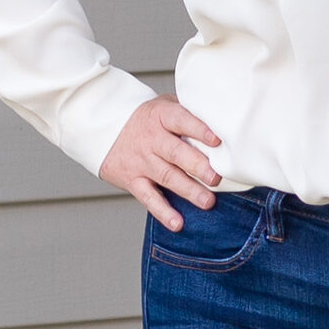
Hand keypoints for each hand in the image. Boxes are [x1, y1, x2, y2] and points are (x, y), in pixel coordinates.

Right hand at [99, 95, 222, 228]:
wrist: (104, 128)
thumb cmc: (146, 119)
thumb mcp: (164, 105)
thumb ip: (189, 112)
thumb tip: (224, 119)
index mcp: (161, 116)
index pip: (181, 120)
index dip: (199, 129)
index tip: (217, 140)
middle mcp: (151, 139)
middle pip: (176, 153)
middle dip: (197, 166)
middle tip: (215, 178)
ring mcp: (141, 161)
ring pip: (167, 176)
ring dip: (188, 191)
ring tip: (207, 202)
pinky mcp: (133, 181)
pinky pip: (148, 198)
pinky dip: (163, 212)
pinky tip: (178, 223)